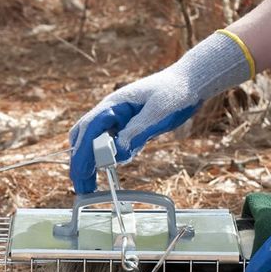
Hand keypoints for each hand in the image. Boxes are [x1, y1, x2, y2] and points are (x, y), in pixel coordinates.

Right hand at [68, 31, 252, 192]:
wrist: (191, 83)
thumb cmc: (174, 92)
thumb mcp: (157, 112)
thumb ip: (136, 131)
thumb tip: (116, 153)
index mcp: (113, 105)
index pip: (89, 130)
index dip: (81, 153)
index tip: (79, 174)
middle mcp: (111, 113)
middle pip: (84, 138)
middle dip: (80, 163)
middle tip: (82, 188)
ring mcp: (119, 121)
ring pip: (95, 144)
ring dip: (91, 164)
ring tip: (89, 188)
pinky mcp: (129, 128)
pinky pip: (112, 146)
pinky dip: (109, 159)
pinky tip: (113, 171)